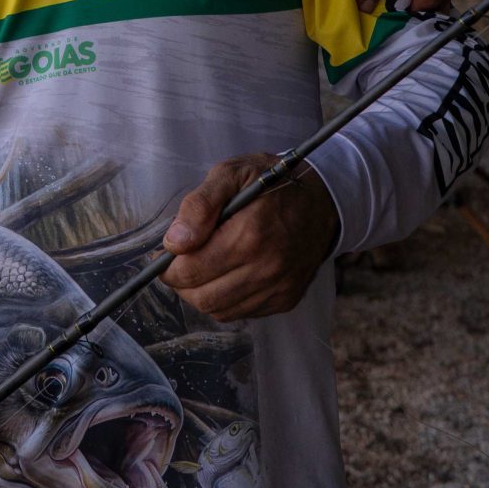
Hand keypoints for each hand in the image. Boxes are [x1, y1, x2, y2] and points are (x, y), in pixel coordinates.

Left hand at [162, 154, 339, 317]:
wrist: (322, 200)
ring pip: (220, 310)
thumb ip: (199, 205)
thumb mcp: (231, 174)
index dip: (168, 266)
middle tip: (181, 262)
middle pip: (202, 298)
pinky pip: (241, 313)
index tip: (166, 254)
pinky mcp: (286, 300)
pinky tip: (227, 274)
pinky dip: (226, 299)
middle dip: (182, 283)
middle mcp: (267, 268)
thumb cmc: (270, 181)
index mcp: (249, 235)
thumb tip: (174, 242)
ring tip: (203, 267)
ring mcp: (279, 288)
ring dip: (202, 293)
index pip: (191, 271)